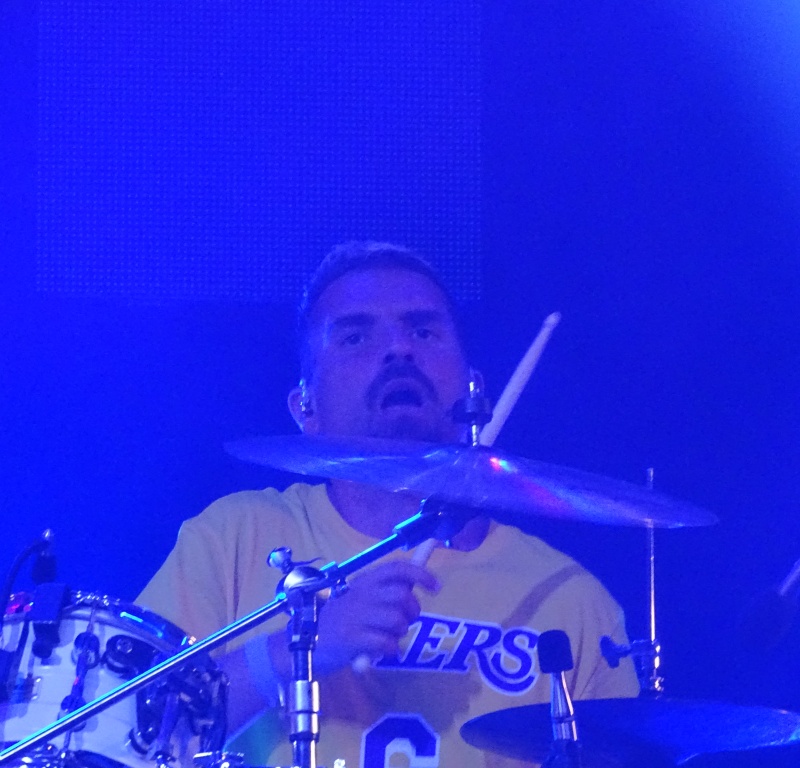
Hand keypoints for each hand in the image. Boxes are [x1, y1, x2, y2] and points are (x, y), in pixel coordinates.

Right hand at [314, 560, 439, 674]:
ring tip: (390, 636)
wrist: (306, 643)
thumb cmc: (340, 621)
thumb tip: (414, 588)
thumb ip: (383, 594)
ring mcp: (355, 616)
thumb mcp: (359, 601)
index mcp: (364, 582)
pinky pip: (386, 642)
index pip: (396, 569)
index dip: (420, 575)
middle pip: (401, 595)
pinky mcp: (351, 639)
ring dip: (400, 631)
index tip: (436, 587)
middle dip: (412, 610)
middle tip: (407, 620)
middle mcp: (361, 595)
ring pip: (396, 619)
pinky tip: (384, 650)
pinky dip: (391, 648)